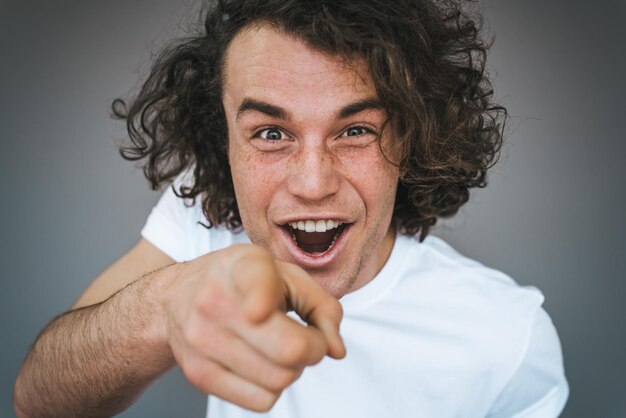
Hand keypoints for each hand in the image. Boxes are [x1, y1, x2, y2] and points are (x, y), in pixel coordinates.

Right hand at [159, 244, 344, 411]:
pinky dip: (273, 388)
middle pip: (289, 350)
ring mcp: (203, 342)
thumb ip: (322, 306)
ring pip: (280, 380)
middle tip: (305, 336)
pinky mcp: (199, 375)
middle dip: (313, 349)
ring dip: (293, 369)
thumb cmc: (243, 282)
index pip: (254, 289)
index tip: (259, 311)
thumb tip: (336, 350)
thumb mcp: (286, 275)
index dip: (261, 302)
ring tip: (279, 347)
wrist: (178, 297)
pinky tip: (263, 364)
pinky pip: (261, 401)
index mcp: (242, 267)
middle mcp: (216, 302)